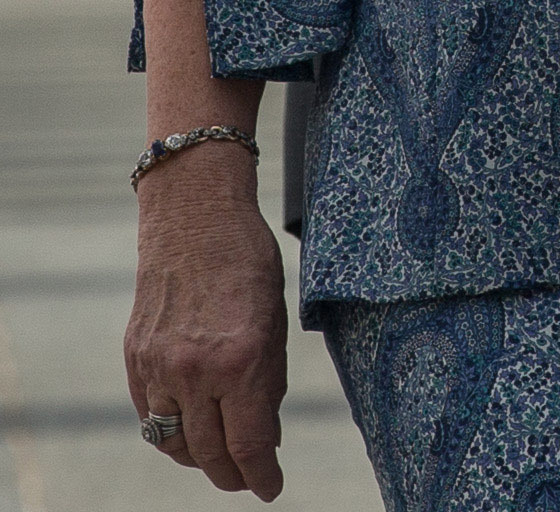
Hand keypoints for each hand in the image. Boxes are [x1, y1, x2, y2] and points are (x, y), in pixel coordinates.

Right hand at [126, 147, 288, 498]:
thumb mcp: (277, 322)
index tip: (271, 489)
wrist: (194, 221)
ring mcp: (159, 367)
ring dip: (198, 459)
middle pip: (209, 452)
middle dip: (232, 476)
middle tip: (250, 480)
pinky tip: (190, 430)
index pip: (249, 443)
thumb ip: (270, 383)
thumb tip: (266, 438)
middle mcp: (195, 370)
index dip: (262, 475)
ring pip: (172, 442)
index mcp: (241, 360)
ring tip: (221, 458)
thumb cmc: (248, 263)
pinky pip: (149, 417)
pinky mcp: (135, 360)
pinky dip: (169, 433)